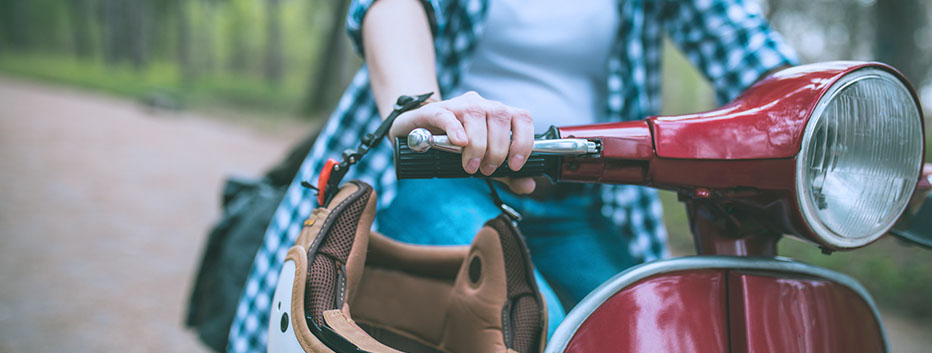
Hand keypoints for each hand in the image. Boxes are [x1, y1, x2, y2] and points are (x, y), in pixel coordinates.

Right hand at [389, 91, 536, 193]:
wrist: (419, 132)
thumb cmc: (456, 146)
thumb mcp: (486, 160)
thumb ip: (507, 173)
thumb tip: (529, 185)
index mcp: (498, 114)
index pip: (522, 117)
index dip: (524, 141)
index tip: (515, 165)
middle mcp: (482, 105)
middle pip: (500, 116)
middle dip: (498, 149)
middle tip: (487, 169)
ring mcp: (459, 105)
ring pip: (476, 115)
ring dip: (478, 145)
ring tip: (470, 166)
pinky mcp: (436, 111)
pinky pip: (448, 116)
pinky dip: (456, 130)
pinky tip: (459, 144)